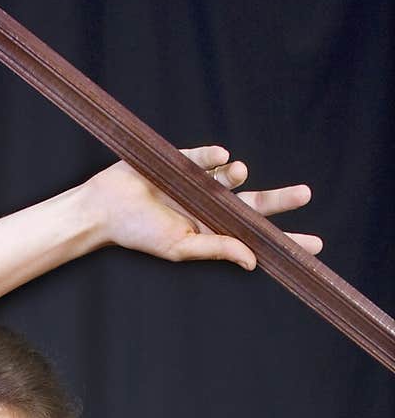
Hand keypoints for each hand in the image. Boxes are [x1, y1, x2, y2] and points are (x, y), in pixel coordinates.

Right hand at [88, 144, 322, 270]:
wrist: (104, 206)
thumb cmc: (138, 233)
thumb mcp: (181, 246)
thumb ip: (217, 248)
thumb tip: (252, 260)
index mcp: (210, 230)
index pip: (253, 236)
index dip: (282, 241)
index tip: (314, 246)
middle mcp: (209, 207)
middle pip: (254, 205)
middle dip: (280, 201)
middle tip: (305, 194)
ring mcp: (198, 184)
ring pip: (233, 177)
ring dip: (238, 175)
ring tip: (237, 173)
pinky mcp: (184, 161)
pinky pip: (208, 156)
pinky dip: (217, 156)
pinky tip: (222, 157)